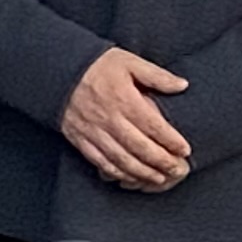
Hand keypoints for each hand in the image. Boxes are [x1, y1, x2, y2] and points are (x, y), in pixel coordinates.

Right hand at [62, 46, 193, 191]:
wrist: (57, 71)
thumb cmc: (97, 66)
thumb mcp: (129, 62)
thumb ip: (157, 75)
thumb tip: (182, 85)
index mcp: (124, 100)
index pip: (153, 126)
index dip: (171, 141)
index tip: (185, 150)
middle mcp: (109, 119)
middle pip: (140, 147)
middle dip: (161, 162)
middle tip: (178, 170)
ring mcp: (93, 132)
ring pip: (121, 159)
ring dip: (142, 172)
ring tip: (158, 179)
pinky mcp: (80, 139)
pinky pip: (99, 161)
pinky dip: (116, 173)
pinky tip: (129, 178)